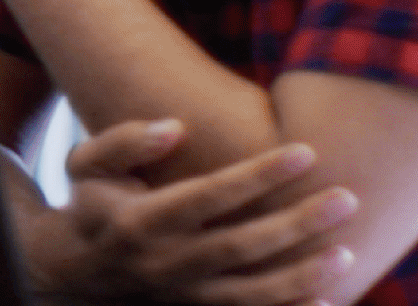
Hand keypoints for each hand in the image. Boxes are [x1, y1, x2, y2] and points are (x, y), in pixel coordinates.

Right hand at [26, 119, 358, 304]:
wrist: (69, 271)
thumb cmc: (92, 206)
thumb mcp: (86, 165)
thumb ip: (124, 141)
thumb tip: (174, 127)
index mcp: (139, 221)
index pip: (208, 196)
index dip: (258, 175)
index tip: (306, 151)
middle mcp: (162, 264)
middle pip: (240, 246)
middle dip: (296, 224)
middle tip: (346, 199)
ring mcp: (180, 297)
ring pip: (250, 295)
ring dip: (302, 278)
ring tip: (347, 254)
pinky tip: (329, 299)